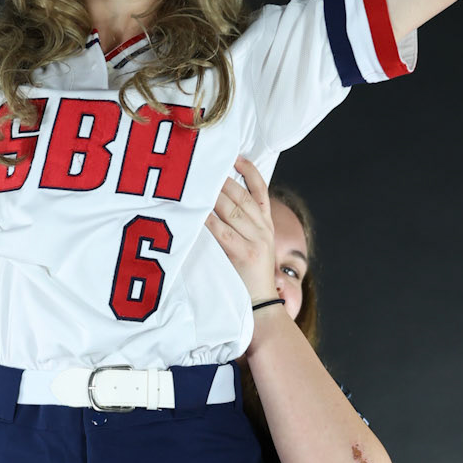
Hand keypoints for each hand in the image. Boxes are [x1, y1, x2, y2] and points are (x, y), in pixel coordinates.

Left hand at [205, 156, 285, 308]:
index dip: (248, 171)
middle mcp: (264, 229)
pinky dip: (209, 220)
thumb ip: (241, 227)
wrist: (261, 307)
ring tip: (197, 183)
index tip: (235, 156)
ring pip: (233, 210)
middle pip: (242, 196)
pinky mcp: (244, 254)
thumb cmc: (248, 278)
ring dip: (214, 195)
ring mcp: (255, 241)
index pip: (260, 190)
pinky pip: (223, 231)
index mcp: (266, 225)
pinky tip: (197, 212)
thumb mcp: (252, 247)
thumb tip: (216, 205)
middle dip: (222, 180)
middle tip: (204, 166)